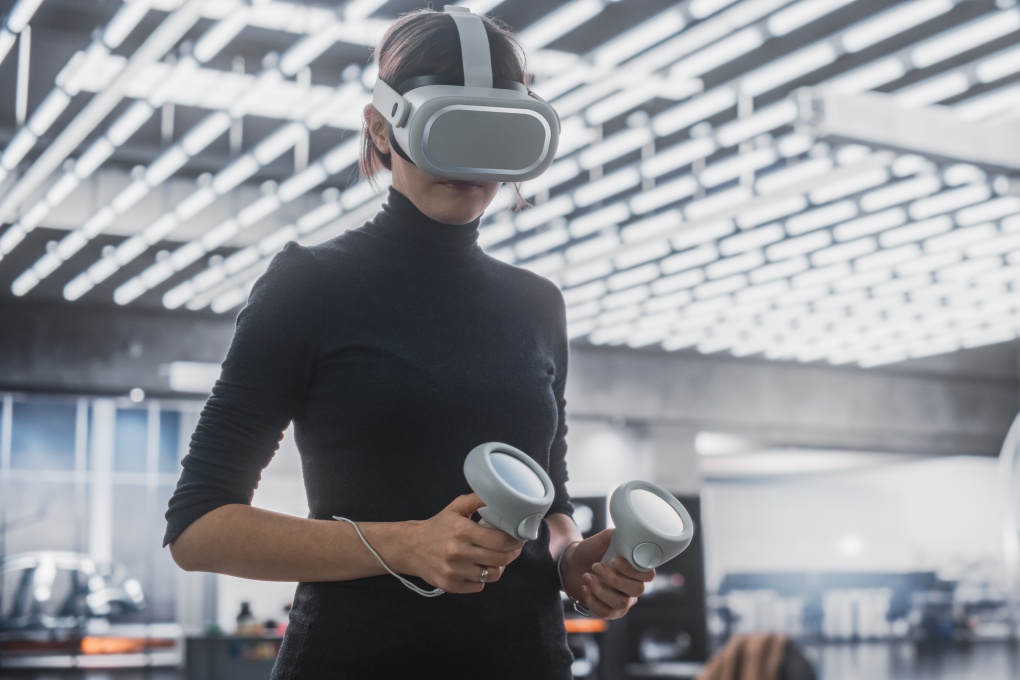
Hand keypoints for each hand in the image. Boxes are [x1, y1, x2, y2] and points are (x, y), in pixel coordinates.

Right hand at [405, 494, 524, 593]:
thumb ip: (477, 500)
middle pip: (501, 559)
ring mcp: (454, 572)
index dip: (515, 540)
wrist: (410, 547)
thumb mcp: (455, 508)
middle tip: (513, 548)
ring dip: (498, 567)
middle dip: (512, 553)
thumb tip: (500, 496)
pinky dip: (482, 578)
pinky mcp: (451, 586)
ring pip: (492, 575)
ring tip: (495, 558)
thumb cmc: (437, 527)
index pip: (500, 541)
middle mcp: (458, 553)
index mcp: (462, 531)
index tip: (519, 537)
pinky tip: (478, 567)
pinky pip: (479, 586)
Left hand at [561, 529, 654, 619]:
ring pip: (621, 603)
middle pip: (637, 591)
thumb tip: (621, 531)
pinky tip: (585, 588)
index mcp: (636, 568)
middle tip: (595, 566)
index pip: (648, 575)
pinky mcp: (610, 611)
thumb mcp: (600, 540)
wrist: (571, 565)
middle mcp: (633, 586)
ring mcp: (623, 600)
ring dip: (600, 589)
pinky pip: (607, 613)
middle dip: (613, 579)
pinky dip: (592, 600)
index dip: (632, 570)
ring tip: (587, 576)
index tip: (614, 560)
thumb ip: (613, 536)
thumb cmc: (590, 551)